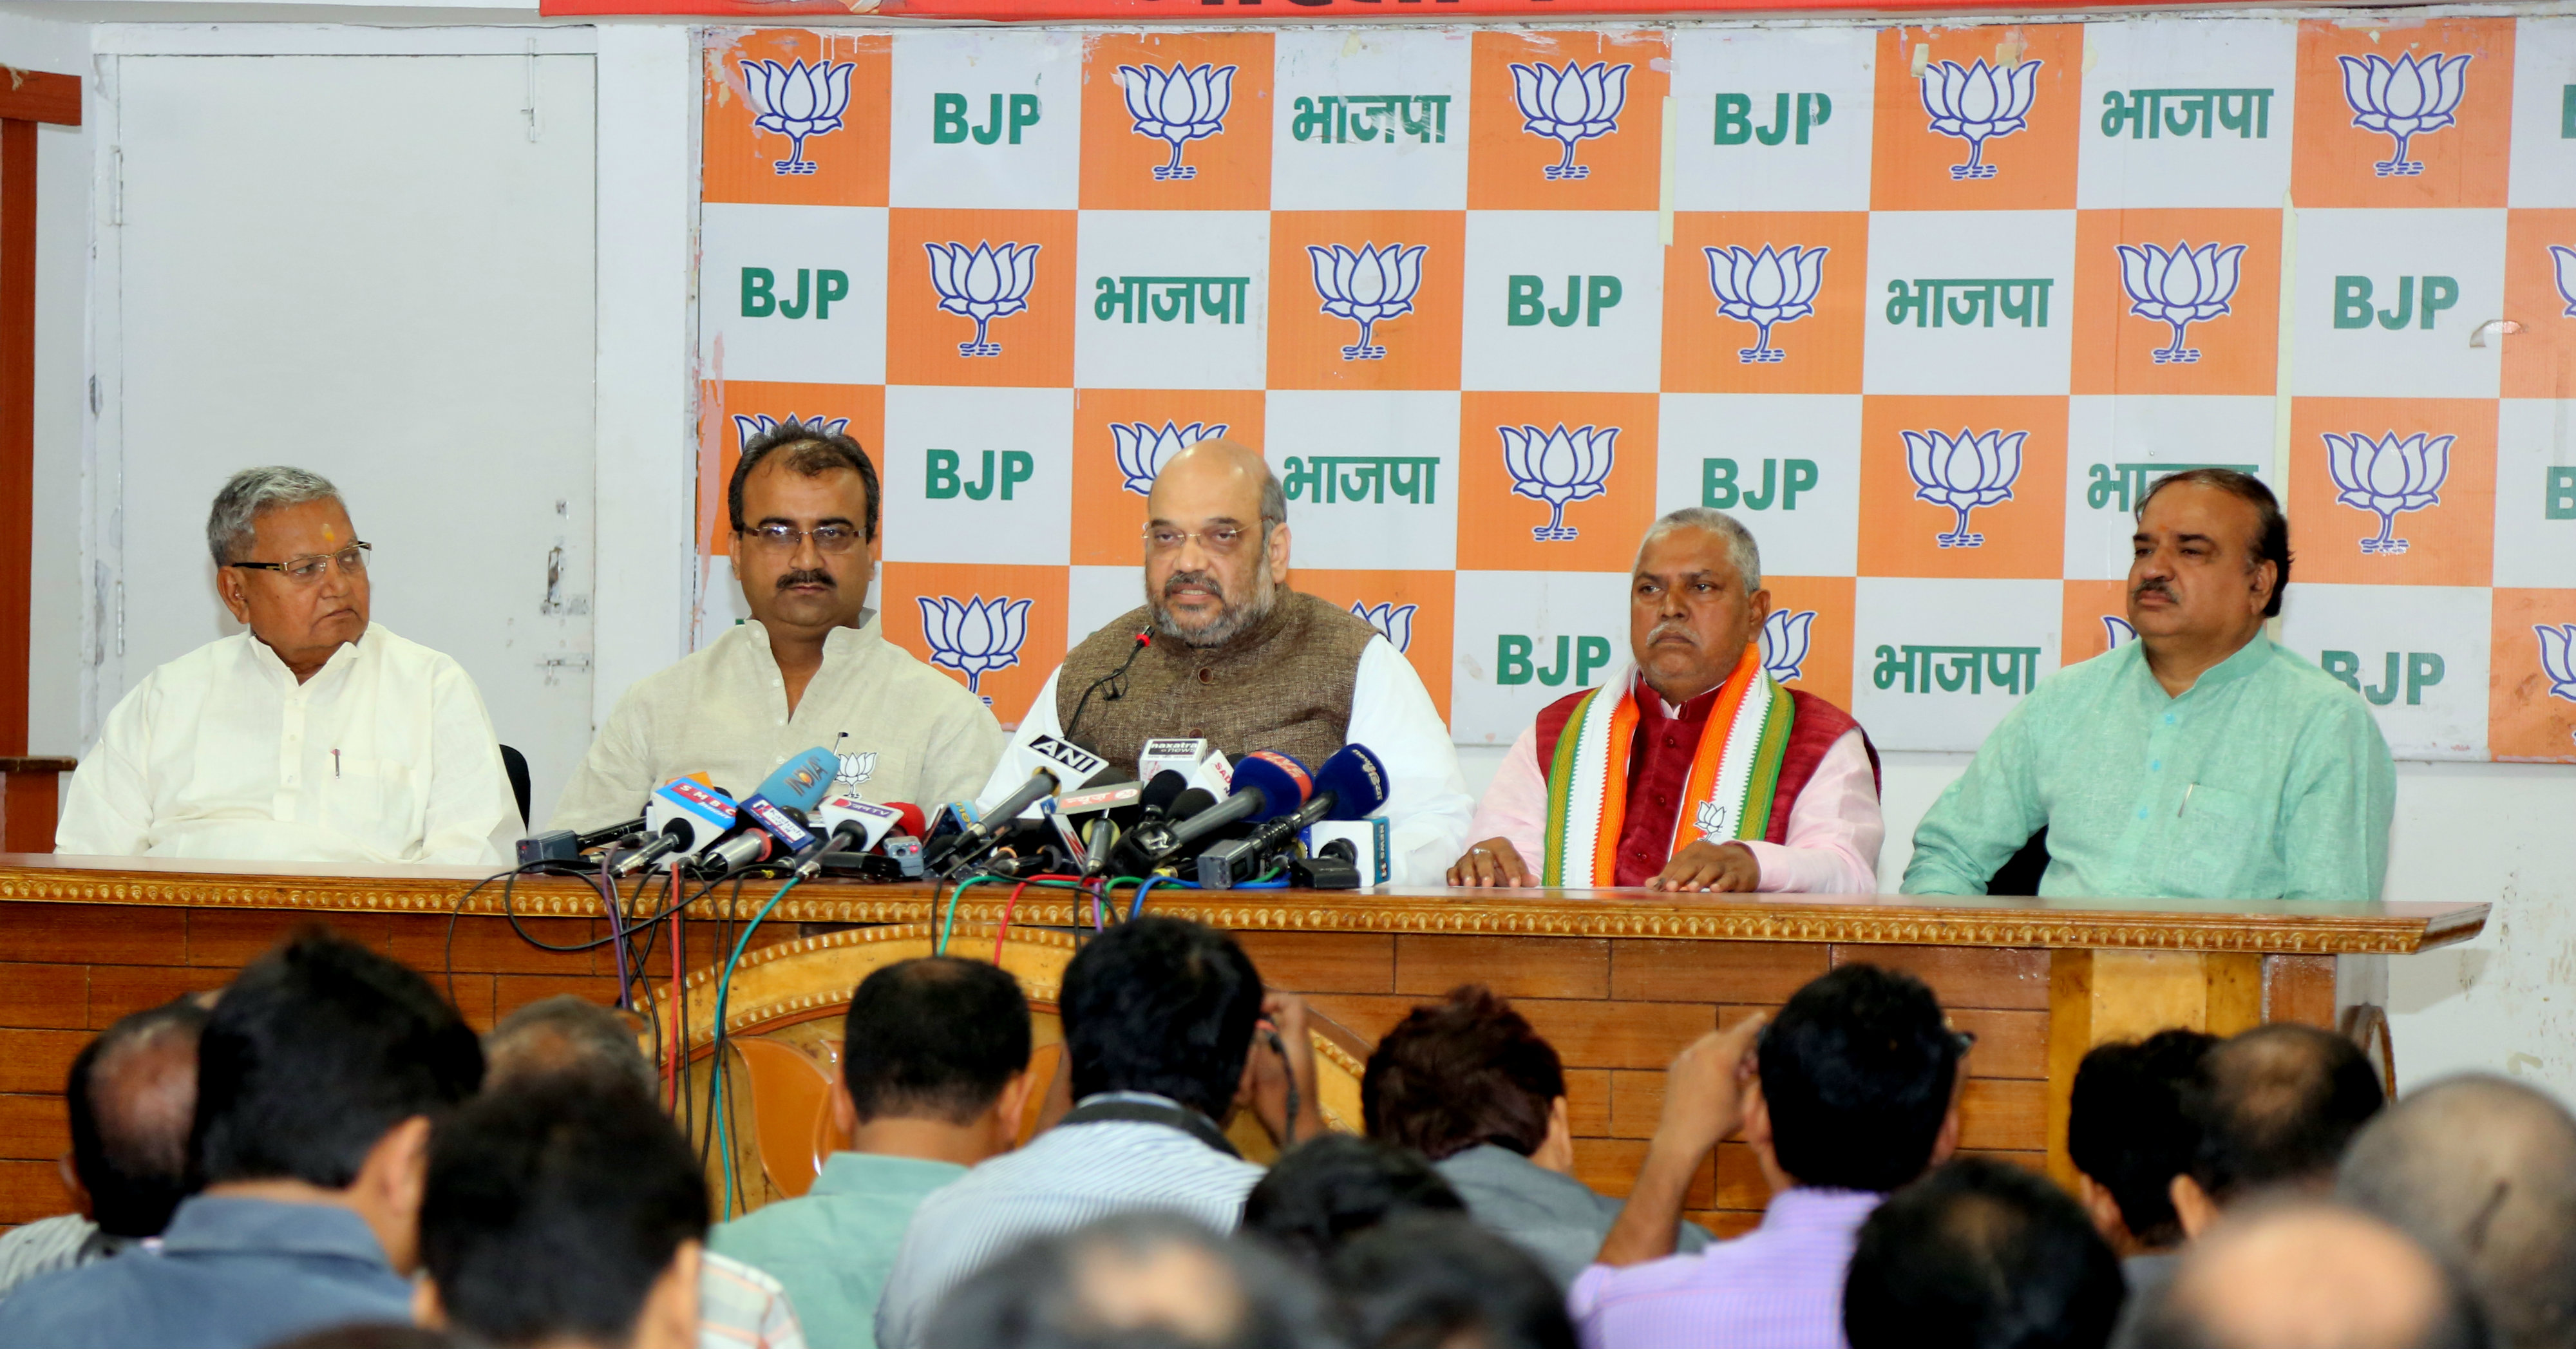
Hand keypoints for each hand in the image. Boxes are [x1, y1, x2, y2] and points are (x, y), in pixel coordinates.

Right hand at [1245, 992, 1324, 1147]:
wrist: (1297, 1133)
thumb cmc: (1282, 1102)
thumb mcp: (1265, 1070)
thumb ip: (1259, 1043)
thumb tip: (1255, 1023)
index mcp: (1297, 1039)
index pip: (1294, 1003)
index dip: (1273, 999)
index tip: (1253, 1014)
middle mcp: (1298, 1046)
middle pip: (1275, 1024)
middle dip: (1254, 1038)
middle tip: (1241, 1055)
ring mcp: (1294, 1061)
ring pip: (1267, 1046)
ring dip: (1252, 1061)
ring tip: (1244, 1081)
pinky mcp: (1287, 1076)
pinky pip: (1268, 1064)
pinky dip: (1255, 1074)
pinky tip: (1246, 1092)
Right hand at [1447, 838, 1533, 887]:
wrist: (1491, 864)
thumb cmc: (1505, 868)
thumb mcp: (1517, 870)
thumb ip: (1524, 877)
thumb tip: (1534, 881)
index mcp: (1501, 846)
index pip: (1507, 857)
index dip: (1511, 871)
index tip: (1515, 885)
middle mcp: (1482, 848)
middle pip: (1483, 858)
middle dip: (1486, 872)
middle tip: (1488, 884)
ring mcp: (1468, 857)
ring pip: (1466, 863)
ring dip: (1468, 874)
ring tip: (1470, 885)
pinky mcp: (1457, 866)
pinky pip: (1452, 870)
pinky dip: (1452, 877)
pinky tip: (1454, 885)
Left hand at [1650, 1012, 1767, 1160]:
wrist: (1680, 1136)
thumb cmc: (1716, 1123)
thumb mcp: (1744, 1103)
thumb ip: (1753, 1082)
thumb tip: (1755, 1070)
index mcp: (1720, 1058)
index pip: (1742, 1034)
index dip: (1754, 1025)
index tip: (1762, 1017)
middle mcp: (1700, 1051)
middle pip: (1726, 1037)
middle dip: (1741, 1047)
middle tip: (1749, 1069)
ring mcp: (1685, 1057)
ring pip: (1710, 1043)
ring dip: (1724, 1051)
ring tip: (1732, 1075)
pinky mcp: (1675, 1066)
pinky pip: (1696, 1053)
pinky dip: (1708, 1058)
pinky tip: (1713, 1078)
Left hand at [1653, 840, 1761, 892]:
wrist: (1746, 863)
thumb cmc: (1712, 867)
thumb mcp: (1693, 868)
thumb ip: (1672, 876)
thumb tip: (1649, 885)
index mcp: (1696, 850)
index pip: (1678, 860)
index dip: (1667, 873)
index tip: (1656, 887)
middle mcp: (1710, 854)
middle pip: (1693, 863)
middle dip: (1681, 875)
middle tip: (1671, 888)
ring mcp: (1726, 864)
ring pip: (1712, 869)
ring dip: (1701, 879)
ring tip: (1691, 889)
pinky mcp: (1739, 875)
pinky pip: (1730, 878)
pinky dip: (1723, 883)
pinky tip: (1715, 890)